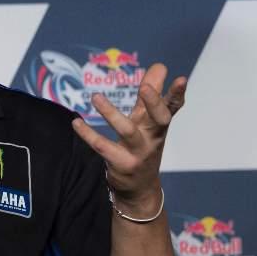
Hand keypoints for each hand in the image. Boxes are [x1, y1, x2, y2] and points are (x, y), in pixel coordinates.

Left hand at [71, 63, 186, 215]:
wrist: (139, 189)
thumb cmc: (143, 146)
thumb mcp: (147, 120)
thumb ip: (152, 93)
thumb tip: (160, 66)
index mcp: (159, 125)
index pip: (172, 107)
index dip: (177, 94)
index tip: (181, 79)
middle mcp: (153, 138)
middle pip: (159, 119)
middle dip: (154, 103)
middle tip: (145, 88)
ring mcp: (138, 153)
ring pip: (127, 131)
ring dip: (111, 113)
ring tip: (95, 96)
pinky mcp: (122, 165)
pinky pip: (103, 147)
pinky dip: (88, 134)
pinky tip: (76, 123)